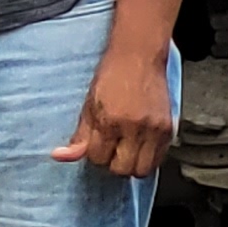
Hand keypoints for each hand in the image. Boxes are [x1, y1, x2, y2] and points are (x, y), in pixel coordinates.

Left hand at [53, 41, 177, 179]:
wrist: (139, 57)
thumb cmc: (111, 77)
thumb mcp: (88, 104)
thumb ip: (79, 135)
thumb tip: (59, 156)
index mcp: (109, 121)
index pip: (98, 158)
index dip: (94, 154)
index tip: (97, 144)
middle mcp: (134, 128)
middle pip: (121, 169)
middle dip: (112, 163)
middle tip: (111, 149)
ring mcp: (154, 130)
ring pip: (142, 170)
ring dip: (131, 164)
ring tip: (126, 149)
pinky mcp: (168, 129)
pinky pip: (159, 159)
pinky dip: (148, 158)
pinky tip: (140, 145)